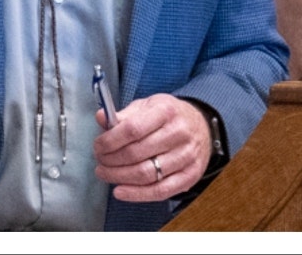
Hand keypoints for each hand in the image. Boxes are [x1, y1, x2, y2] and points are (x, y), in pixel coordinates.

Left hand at [92, 93, 211, 202]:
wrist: (203, 126)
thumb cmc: (170, 117)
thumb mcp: (148, 106)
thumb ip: (124, 114)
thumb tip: (101, 118)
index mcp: (166, 111)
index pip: (132, 129)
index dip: (110, 141)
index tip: (98, 146)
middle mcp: (179, 132)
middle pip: (136, 153)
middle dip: (110, 160)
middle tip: (100, 161)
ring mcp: (186, 156)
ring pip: (145, 174)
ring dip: (118, 177)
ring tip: (106, 173)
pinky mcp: (190, 175)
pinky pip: (160, 191)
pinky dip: (136, 194)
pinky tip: (120, 191)